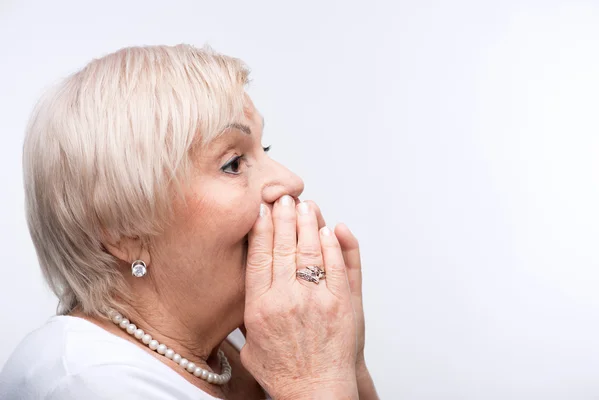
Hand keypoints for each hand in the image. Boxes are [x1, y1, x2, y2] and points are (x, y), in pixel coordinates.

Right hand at [240, 195, 357, 398]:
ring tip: (305, 205)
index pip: (258, 257)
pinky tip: (327, 230)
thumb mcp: (251, 345)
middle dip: (283, 217)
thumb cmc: (284, 372)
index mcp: (260, 307)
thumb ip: (247, 313)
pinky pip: (335, 265)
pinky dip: (332, 245)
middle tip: (283, 198)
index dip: (260, 229)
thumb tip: (246, 284)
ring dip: (307, 223)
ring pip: (310, 250)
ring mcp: (316, 299)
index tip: (260, 210)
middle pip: (283, 246)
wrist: (316, 391)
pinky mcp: (341, 302)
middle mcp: (287, 298)